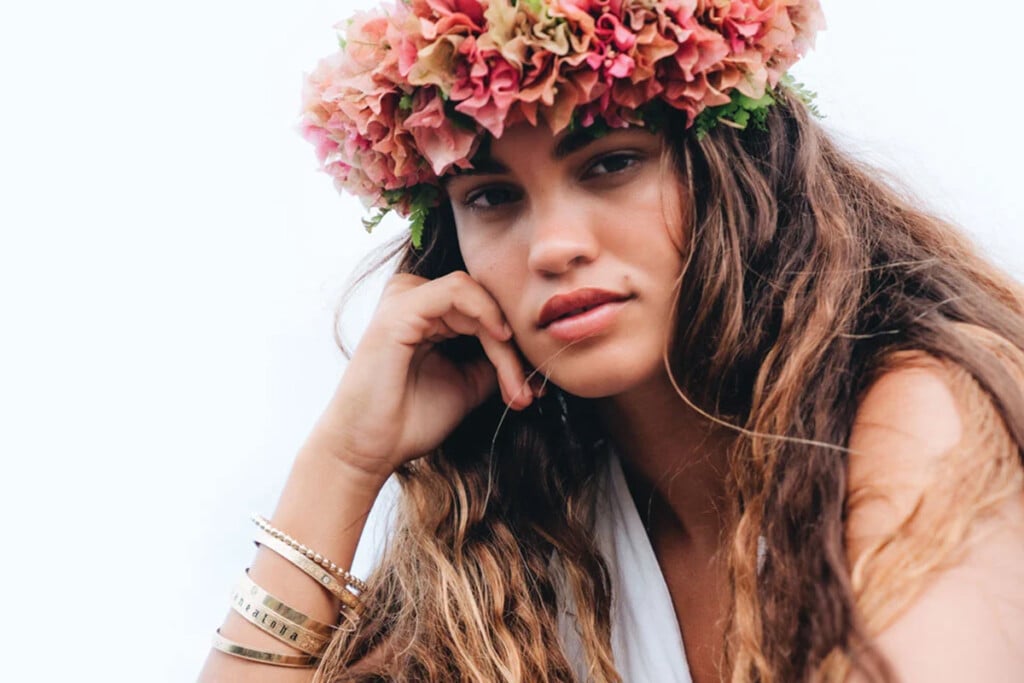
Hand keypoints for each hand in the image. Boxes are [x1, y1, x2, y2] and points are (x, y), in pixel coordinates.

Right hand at [308, 271, 534, 482]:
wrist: (369, 450)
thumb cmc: (410, 420)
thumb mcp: (468, 384)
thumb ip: (494, 359)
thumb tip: (531, 350)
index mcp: (426, 312)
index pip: (485, 310)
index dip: (515, 345)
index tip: (534, 388)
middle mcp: (413, 298)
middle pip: (485, 302)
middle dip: (514, 348)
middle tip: (529, 392)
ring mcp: (403, 299)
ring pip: (478, 298)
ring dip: (504, 342)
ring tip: (514, 386)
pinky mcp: (400, 308)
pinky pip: (457, 291)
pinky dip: (486, 314)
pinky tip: (501, 342)